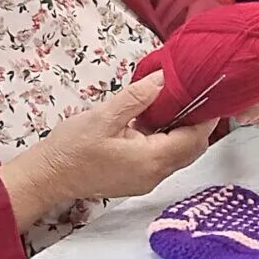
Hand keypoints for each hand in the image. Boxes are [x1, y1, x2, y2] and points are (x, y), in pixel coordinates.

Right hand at [2, 74, 212, 226]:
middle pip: (191, 149)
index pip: (194, 139)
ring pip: (178, 154)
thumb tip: (165, 78)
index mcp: (151, 160)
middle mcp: (155, 175)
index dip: (206, 117)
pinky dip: (165, 139)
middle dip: (197, 122)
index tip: (211, 94)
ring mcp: (146, 180)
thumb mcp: (104, 115)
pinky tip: (153, 119)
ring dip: (180, 130)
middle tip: (194, 94)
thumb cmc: (71, 148)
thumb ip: (138, 97)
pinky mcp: (136, 179)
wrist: (47, 177)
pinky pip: (162, 158)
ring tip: (174, 101)